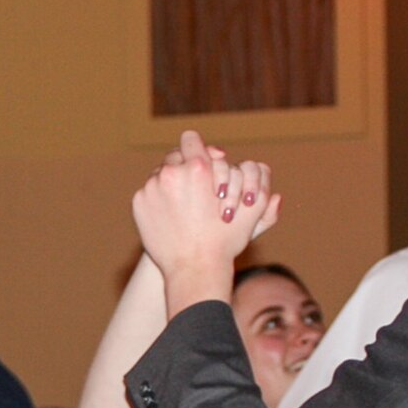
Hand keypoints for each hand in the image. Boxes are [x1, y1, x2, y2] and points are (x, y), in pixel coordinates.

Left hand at [131, 132, 270, 305]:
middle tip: (196, 182)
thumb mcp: (251, 213)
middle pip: (174, 157)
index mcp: (199, 168)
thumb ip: (261, 190)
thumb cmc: (224, 241)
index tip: (202, 157)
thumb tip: (268, 179)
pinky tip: (172, 212)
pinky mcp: (139, 202)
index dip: (197, 147)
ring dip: (172, 183)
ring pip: (161, 174)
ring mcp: (152, 188)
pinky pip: (150, 192)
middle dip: (185, 167)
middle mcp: (172, 173)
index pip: (191, 139)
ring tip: (186, 200)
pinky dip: (159, 198)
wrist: (192, 267)